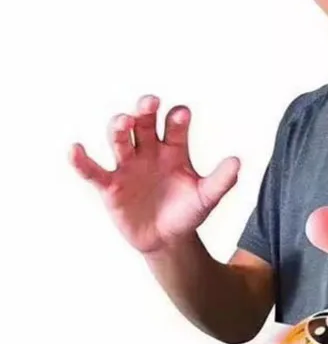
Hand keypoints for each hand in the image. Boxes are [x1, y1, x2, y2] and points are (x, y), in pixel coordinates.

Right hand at [69, 95, 239, 254]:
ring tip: (125, 122)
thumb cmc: (187, 213)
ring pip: (120, 139)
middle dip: (146, 110)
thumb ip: (221, 181)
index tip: (181, 115)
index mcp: (175, 150)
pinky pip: (93, 170)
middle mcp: (150, 152)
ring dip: (120, 128)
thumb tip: (236, 162)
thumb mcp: (206, 198)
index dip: (178, 118)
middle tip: (150, 102)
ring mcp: (128, 166)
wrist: (168, 241)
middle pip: (145, 123)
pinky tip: (75, 149)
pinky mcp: (110, 186)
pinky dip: (81, 160)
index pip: (175, 125)